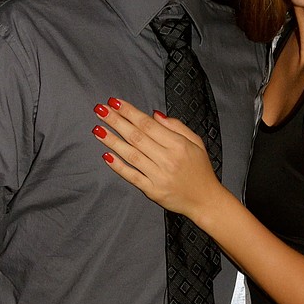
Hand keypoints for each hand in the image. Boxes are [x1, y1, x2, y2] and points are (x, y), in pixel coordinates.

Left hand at [92, 97, 219, 217]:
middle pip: (136, 137)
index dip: (130, 112)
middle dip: (116, 121)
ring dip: (112, 141)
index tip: (114, 102)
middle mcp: (168, 159)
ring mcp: (159, 176)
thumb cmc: (200, 170)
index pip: (148, 124)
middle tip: (100, 109)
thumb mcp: (196, 142)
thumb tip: (153, 114)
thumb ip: (176, 126)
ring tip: (98, 129)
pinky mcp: (153, 191)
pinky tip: (106, 155)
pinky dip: (118, 166)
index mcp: (178, 145)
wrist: (206, 200)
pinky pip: (132, 176)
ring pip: (131, 155)